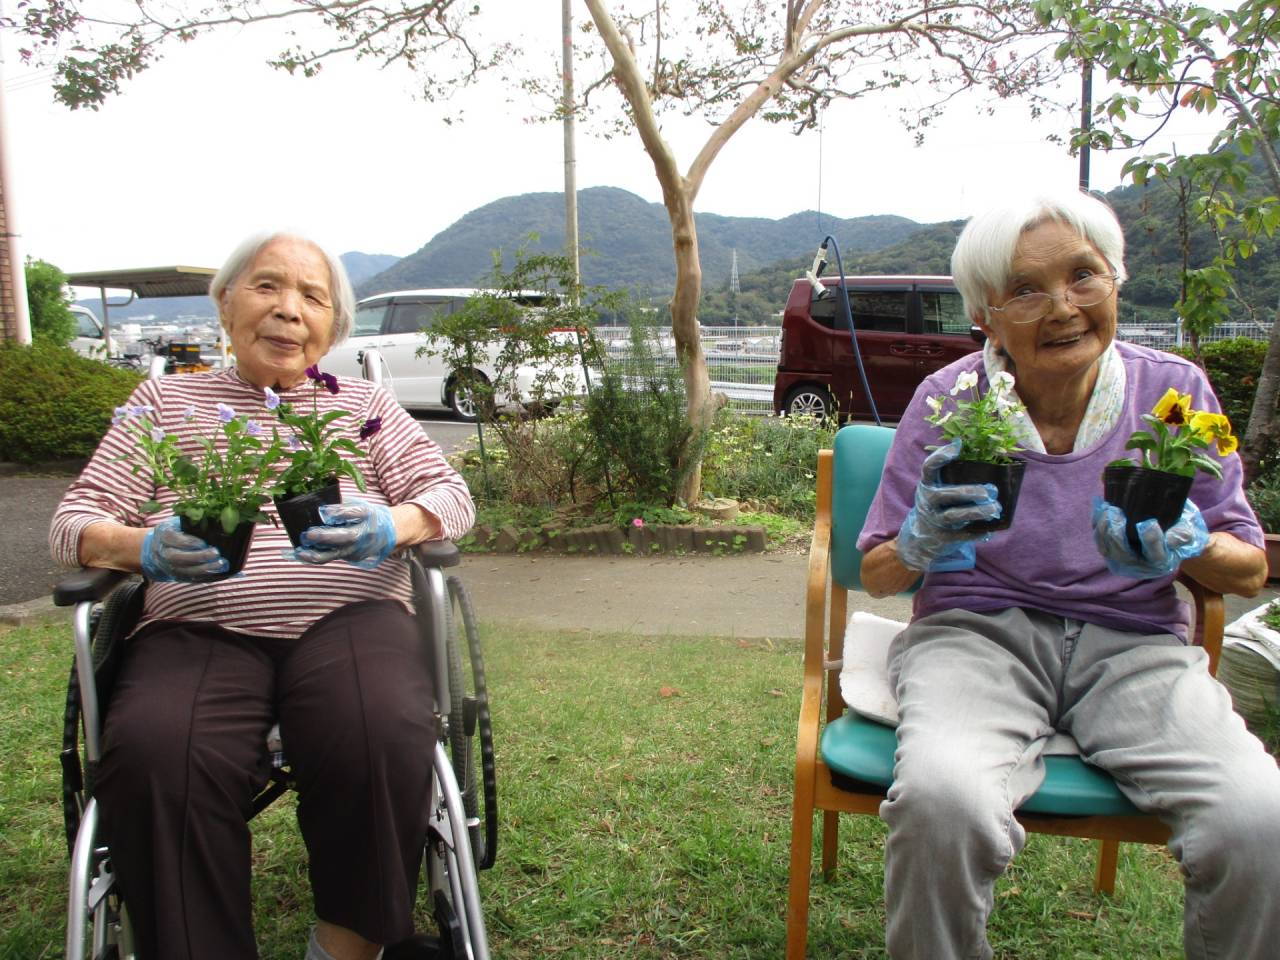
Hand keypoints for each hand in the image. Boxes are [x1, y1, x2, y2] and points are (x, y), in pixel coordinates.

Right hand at [140, 516, 228, 581]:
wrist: (157, 547)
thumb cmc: (175, 531)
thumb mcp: (178, 523)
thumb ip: (191, 523)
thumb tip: (212, 522)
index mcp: (162, 535)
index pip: (172, 539)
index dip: (188, 542)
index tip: (204, 543)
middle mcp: (162, 552)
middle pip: (176, 557)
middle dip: (198, 557)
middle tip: (216, 554)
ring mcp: (167, 566)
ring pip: (183, 570)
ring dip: (203, 569)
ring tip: (221, 564)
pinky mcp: (175, 575)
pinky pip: (189, 579)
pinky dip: (205, 577)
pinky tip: (218, 573)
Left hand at [294, 499, 396, 568]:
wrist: (387, 533)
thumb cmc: (367, 515)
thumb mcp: (359, 504)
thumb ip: (341, 503)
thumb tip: (316, 499)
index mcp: (368, 514)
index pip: (356, 512)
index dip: (340, 512)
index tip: (324, 510)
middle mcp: (365, 532)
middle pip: (347, 536)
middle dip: (327, 537)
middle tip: (309, 534)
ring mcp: (358, 547)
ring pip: (337, 553)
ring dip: (317, 554)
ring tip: (300, 552)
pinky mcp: (352, 557)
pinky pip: (332, 557)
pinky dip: (316, 556)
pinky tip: (301, 554)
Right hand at [896, 439, 1000, 572]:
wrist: (921, 538)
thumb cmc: (938, 505)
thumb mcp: (937, 489)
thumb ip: (953, 475)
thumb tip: (972, 449)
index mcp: (927, 485)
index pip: (928, 468)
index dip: (940, 457)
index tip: (957, 446)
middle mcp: (927, 502)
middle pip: (945, 495)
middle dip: (968, 492)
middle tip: (990, 490)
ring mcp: (934, 520)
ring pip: (954, 516)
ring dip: (977, 512)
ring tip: (995, 509)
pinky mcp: (942, 538)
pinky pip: (961, 535)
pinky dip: (976, 533)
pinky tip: (989, 531)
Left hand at [1092, 497, 1208, 579]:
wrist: (1165, 526)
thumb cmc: (1177, 528)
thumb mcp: (1187, 529)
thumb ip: (1183, 535)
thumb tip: (1170, 540)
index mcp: (1161, 561)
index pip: (1155, 556)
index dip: (1151, 541)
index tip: (1149, 523)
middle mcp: (1139, 564)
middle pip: (1123, 554)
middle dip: (1117, 534)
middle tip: (1117, 513)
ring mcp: (1122, 557)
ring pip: (1106, 548)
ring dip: (1103, 529)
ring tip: (1108, 509)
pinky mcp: (1109, 547)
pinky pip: (1099, 539)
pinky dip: (1097, 524)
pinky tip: (1101, 508)